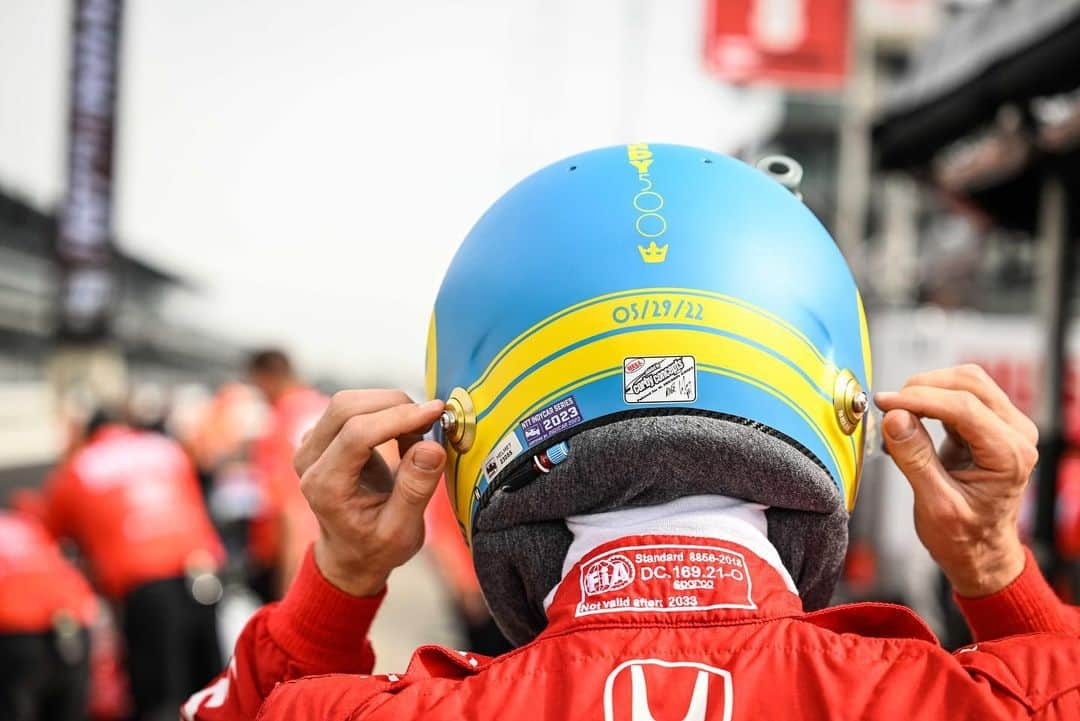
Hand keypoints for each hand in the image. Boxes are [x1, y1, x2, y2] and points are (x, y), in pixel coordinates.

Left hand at [293, 390, 445, 595]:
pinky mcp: (322, 436)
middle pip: (346, 407)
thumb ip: (415, 490)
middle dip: (395, 404)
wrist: (350, 554)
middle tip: (432, 420)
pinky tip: (404, 434)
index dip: (398, 417)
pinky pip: (352, 408)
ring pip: (348, 402)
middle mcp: (309, 461)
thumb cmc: (375, 547)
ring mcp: (311, 446)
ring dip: (390, 406)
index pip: (356, 433)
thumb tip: (432, 447)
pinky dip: (384, 411)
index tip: (437, 412)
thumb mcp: (402, 531)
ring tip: (418, 434)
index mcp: (325, 487)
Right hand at [875, 364, 1038, 597]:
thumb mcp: (934, 504)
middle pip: (969, 383)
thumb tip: (894, 416)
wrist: (981, 552)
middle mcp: (1016, 434)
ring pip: (965, 382)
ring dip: (926, 390)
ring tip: (897, 415)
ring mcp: (1006, 426)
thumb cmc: (964, 537)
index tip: (884, 403)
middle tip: (888, 407)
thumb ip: (914, 458)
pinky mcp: (989, 425)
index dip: (919, 399)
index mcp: (1009, 455)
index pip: (964, 407)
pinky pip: (958, 396)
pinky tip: (909, 423)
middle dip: (923, 388)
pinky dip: (928, 401)